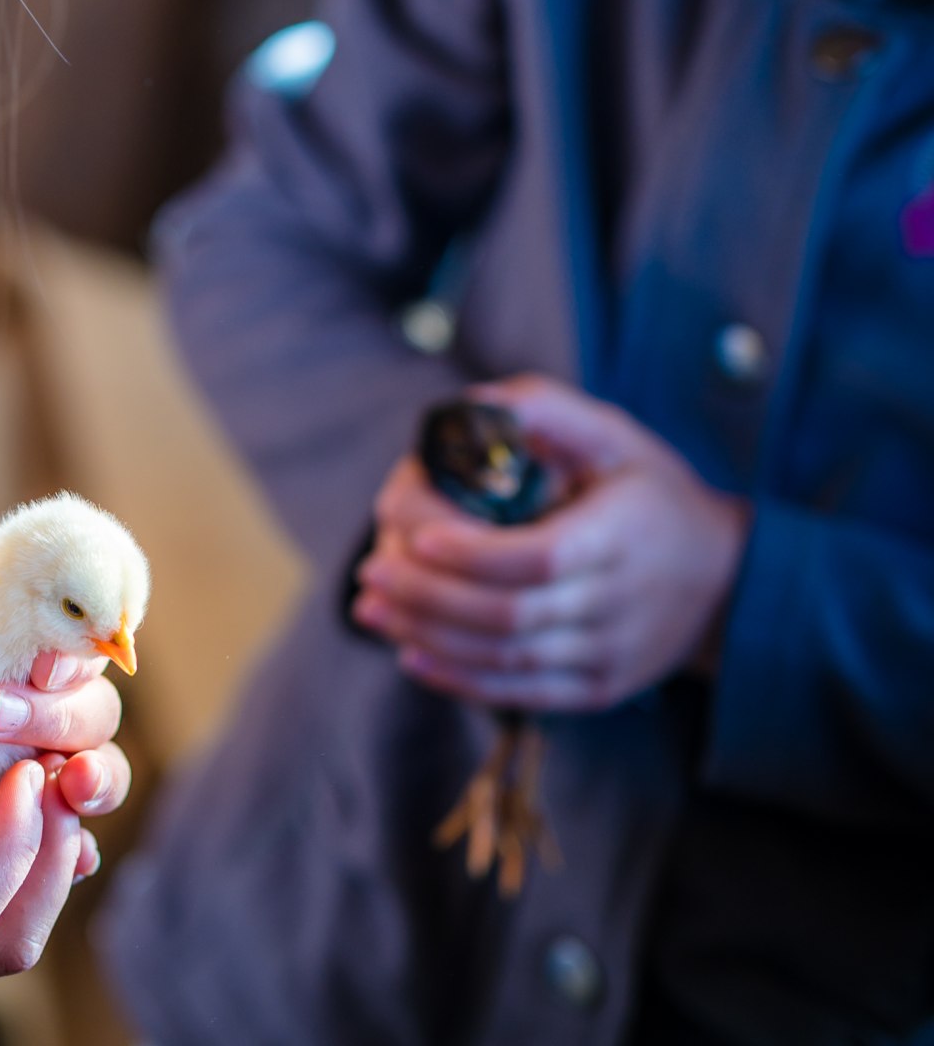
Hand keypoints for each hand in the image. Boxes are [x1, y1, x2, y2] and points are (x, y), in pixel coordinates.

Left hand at [0, 538, 132, 829]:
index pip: (65, 636)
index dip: (70, 659)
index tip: (38, 674)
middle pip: (84, 713)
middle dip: (69, 728)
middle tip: (10, 735)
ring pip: (66, 777)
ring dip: (79, 792)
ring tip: (62, 801)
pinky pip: (13, 836)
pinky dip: (42, 854)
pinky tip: (48, 866)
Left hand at [352, 375, 749, 711]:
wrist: (727, 582)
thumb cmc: (653, 497)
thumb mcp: (617, 438)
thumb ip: (546, 411)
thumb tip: (471, 404)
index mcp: (621, 537)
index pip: (537, 557)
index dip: (469, 553)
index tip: (412, 533)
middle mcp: (617, 604)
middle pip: (508, 614)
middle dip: (427, 595)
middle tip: (370, 572)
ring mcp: (607, 655)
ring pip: (504, 658)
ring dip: (427, 636)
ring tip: (370, 608)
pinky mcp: (596, 690)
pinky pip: (518, 694)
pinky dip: (457, 679)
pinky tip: (410, 653)